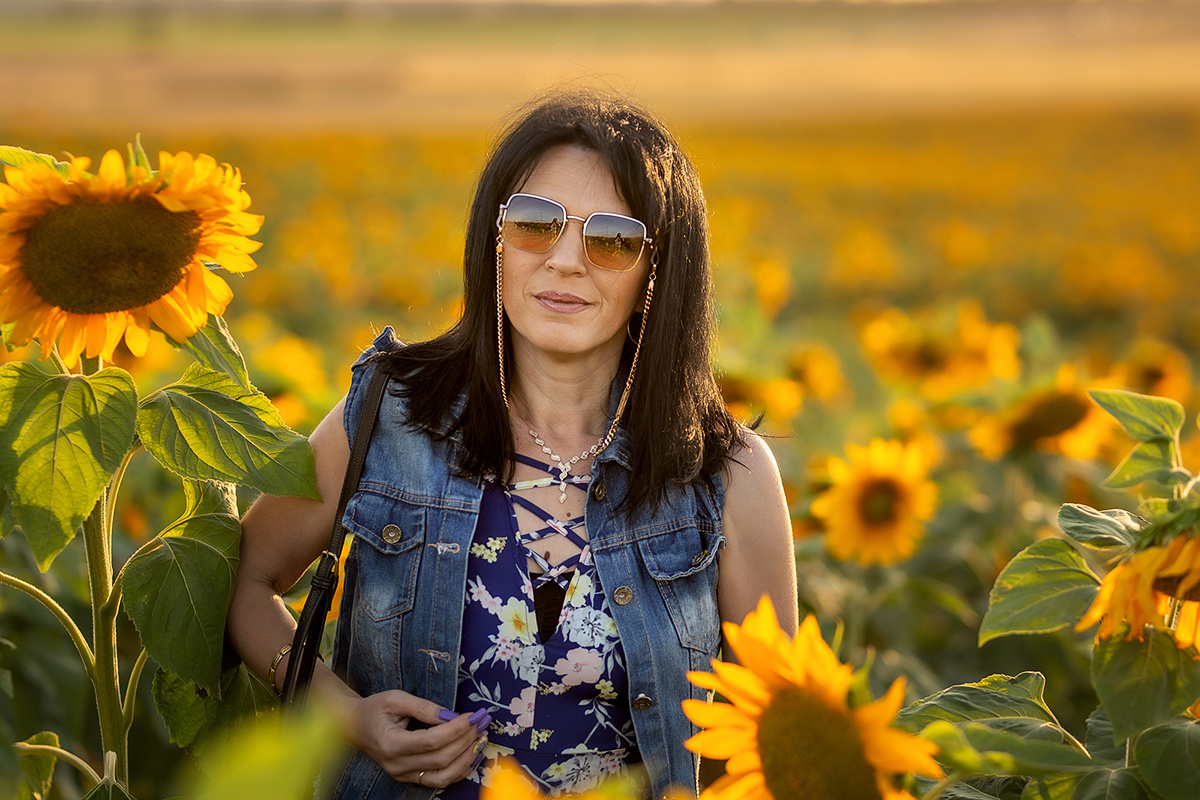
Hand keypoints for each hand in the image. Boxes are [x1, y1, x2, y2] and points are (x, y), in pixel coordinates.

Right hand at [341, 690, 490, 787]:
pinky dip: (459, 769)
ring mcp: (403, 775)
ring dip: (466, 758)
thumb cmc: (374, 709)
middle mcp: (397, 764)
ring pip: (443, 775)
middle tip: (482, 721)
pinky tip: (472, 753)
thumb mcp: (395, 698)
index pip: (431, 741)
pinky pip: (439, 780)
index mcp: (390, 743)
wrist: (355, 726)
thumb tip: (450, 715)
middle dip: (466, 739)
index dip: (455, 729)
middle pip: (440, 758)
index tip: (473, 714)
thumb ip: (423, 707)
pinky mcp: (410, 778)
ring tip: (481, 738)